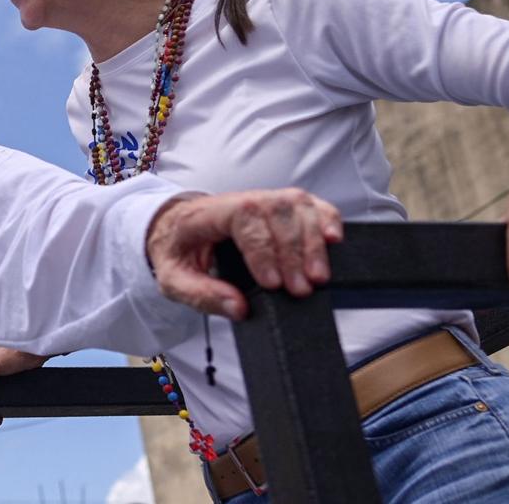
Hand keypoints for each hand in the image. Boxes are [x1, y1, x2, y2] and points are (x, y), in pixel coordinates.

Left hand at [146, 189, 342, 318]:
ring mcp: (262, 199)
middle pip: (275, 210)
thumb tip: (240, 308)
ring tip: (317, 277)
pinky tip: (334, 241)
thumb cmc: (177, 252)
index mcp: (207, 213)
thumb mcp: (173, 279)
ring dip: (312, 240)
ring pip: (296, 205)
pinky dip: (326, 218)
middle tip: (300, 290)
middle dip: (292, 252)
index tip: (271, 283)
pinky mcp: (280, 206)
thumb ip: (202, 294)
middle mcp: (239, 199)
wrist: (176, 229)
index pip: (242, 217)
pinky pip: (309, 204)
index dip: (262, 247)